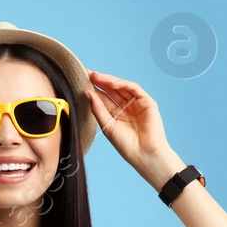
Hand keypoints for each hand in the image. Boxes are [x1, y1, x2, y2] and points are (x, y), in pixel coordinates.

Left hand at [85, 70, 183, 189]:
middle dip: (98, 80)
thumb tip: (87, 93)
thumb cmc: (126, 144)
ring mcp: (137, 103)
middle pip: (111, 89)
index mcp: (115, 113)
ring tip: (95, 76)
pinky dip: (123, 84)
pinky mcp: (147, 102)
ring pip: (121, 86)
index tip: (79, 79)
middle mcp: (126, 106)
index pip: (102, 96)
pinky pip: (134, 88)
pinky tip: (112, 83)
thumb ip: (97, 108)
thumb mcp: (106, 125)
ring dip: (108, 80)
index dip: (92, 88)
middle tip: (85, 72)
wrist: (143, 154)